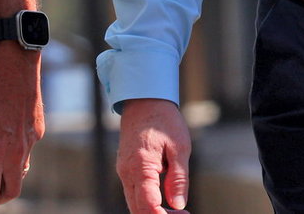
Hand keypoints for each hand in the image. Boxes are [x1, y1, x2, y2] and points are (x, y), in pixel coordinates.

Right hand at [117, 98, 189, 212]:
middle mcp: (127, 172)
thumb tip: (179, 205)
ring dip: (153, 211)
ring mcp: (123, 171)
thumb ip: (178, 178)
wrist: (144, 100)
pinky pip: (133, 193)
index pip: (148, 206)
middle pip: (138, 210)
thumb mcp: (180, 147)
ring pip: (134, 204)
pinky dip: (147, 202)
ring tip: (177, 210)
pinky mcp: (125, 169)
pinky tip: (165, 199)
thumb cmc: (164, 120)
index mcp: (141, 166)